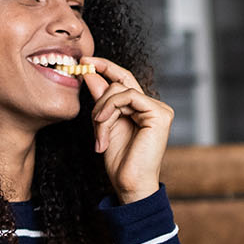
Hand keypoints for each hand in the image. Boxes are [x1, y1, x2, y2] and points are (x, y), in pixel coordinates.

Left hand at [82, 57, 173, 202]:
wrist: (129, 184)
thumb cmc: (120, 161)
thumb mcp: (104, 123)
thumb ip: (101, 98)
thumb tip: (90, 73)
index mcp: (142, 109)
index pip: (124, 79)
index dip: (105, 66)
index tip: (84, 60)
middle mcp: (153, 107)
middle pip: (120, 82)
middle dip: (99, 93)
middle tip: (87, 101)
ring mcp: (159, 110)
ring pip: (120, 90)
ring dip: (102, 110)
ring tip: (99, 133)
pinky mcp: (159, 114)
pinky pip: (128, 97)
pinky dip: (110, 108)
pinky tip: (103, 125)